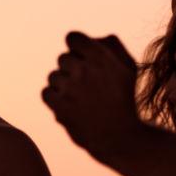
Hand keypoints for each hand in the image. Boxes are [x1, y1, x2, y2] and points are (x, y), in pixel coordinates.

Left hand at [42, 33, 147, 164]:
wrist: (121, 137)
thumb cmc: (126, 100)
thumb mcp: (128, 69)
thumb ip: (112, 47)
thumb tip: (93, 38)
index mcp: (100, 57)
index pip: (72, 38)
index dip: (76, 47)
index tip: (82, 58)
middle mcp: (84, 70)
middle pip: (62, 58)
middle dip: (72, 69)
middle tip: (85, 84)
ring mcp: (71, 89)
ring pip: (53, 76)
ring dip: (63, 85)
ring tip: (79, 97)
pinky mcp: (60, 107)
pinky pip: (46, 93)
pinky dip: (55, 99)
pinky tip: (69, 105)